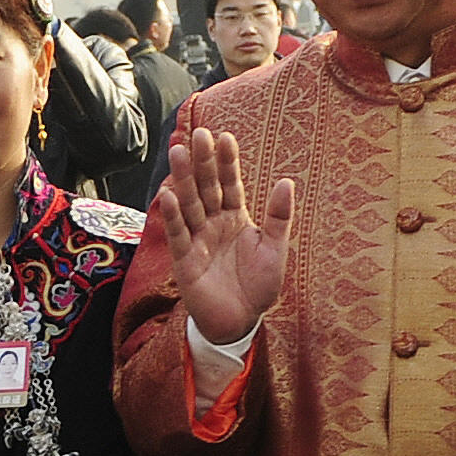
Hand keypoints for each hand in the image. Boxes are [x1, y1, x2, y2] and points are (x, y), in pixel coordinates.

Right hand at [172, 127, 296, 354]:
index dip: (227, 161)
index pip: (229, 183)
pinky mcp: (185, 260)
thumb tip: (286, 181)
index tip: (225, 136)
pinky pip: (178, 234)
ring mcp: (197, 239)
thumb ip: (278, 217)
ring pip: (189, 203)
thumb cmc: (258, 287)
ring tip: (179, 151)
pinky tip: (169, 194)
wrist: (240, 322)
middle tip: (198, 133)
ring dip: (183, 178)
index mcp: (235, 217)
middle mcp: (213, 223)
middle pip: (206, 186)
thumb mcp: (275, 250)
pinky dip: (173, 216)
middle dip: (202, 161)